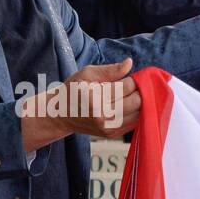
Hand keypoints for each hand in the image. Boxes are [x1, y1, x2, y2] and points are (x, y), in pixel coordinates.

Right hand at [19, 59, 139, 149]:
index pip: (126, 87)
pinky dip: (135, 112)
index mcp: (95, 100)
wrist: (60, 115)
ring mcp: (108, 129)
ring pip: (138, 113)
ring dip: (138, 102)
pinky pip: (134, 122)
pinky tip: (126, 105)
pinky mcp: (112, 135)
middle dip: (138, 91)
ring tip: (129, 95)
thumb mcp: (86, 74)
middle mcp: (103, 117)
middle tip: (131, 86)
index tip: (127, 77)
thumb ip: (110, 69)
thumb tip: (129, 63)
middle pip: (136, 101)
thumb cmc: (73, 91)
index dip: (131, 80)